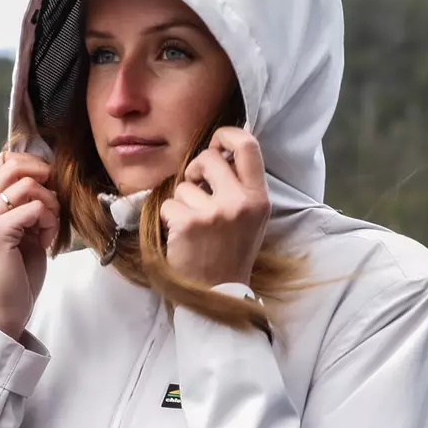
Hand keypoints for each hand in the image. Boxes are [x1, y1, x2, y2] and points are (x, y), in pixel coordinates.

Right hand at [0, 150, 58, 339]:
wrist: (2, 313)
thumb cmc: (15, 277)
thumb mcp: (20, 233)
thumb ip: (24, 206)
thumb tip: (46, 177)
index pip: (4, 162)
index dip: (32, 166)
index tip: (47, 188)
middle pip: (14, 164)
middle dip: (43, 178)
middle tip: (52, 204)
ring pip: (27, 184)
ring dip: (49, 204)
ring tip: (49, 229)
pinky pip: (35, 207)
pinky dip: (49, 221)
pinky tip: (47, 241)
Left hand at [160, 127, 269, 286]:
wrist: (219, 292)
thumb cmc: (231, 252)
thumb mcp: (251, 218)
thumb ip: (241, 186)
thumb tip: (221, 151)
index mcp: (259, 198)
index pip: (248, 145)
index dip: (227, 135)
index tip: (216, 143)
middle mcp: (240, 202)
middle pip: (209, 157)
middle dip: (194, 169)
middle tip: (195, 187)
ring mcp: (215, 212)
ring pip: (183, 185)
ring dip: (181, 202)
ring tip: (193, 225)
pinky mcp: (189, 223)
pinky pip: (168, 205)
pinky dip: (168, 218)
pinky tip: (181, 236)